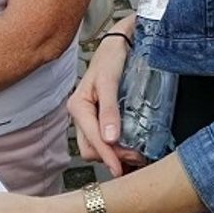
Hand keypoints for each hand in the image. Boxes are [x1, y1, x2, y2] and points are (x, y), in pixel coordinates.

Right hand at [67, 33, 143, 176]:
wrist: (118, 43)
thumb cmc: (111, 58)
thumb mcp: (109, 82)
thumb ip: (109, 109)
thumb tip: (110, 139)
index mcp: (78, 106)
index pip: (91, 140)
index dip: (107, 156)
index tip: (120, 169)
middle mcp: (80, 114)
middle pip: (91, 149)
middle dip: (111, 158)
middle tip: (135, 159)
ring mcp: (89, 117)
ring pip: (96, 147)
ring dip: (114, 155)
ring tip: (135, 155)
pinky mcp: (99, 117)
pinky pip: (102, 139)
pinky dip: (115, 148)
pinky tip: (129, 149)